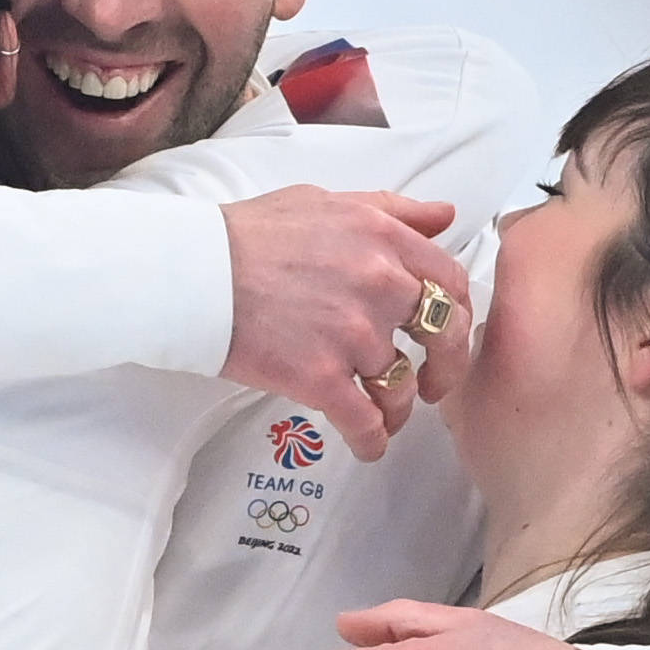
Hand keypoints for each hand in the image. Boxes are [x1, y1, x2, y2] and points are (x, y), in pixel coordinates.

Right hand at [217, 188, 473, 461]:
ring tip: (385, 415)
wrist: (193, 273)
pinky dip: (371, 441)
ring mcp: (353, 334)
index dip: (456, 313)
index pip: (450, 281)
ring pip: (401, 386)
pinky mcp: (320, 377)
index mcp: (383, 239)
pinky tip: (367, 447)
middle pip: (442, 336)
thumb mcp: (326, 202)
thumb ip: (391, 210)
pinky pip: (364, 421)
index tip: (446, 332)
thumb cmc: (247, 235)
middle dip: (445, 367)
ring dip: (398, 407)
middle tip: (432, 384)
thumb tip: (443, 217)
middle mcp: (380, 284)